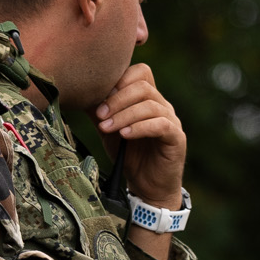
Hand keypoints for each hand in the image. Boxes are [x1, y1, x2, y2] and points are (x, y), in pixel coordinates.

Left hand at [93, 62, 189, 218]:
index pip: (139, 72)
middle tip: (100, 116)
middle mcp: (162, 105)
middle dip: (117, 99)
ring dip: (125, 115)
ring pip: (150, 105)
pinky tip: (125, 135)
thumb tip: (81, 93)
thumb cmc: (129, 156)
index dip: (119, 80)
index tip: (98, 100)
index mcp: (148, 98)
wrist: (147, 187)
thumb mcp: (109, 131)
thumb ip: (99, 112)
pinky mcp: (177, 138)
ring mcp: (172, 120)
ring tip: (108, 128)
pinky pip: (161, 124)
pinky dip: (140, 127)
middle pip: (143, 85)